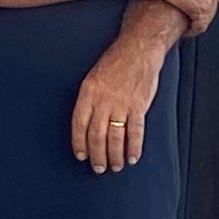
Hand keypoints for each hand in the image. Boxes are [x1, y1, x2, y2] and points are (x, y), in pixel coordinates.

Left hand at [72, 28, 173, 172]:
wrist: (138, 50)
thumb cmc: (115, 63)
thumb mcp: (93, 78)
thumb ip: (90, 101)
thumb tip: (87, 125)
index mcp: (88, 93)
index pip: (79, 124)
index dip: (79, 143)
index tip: (81, 156)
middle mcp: (103, 101)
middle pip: (97, 135)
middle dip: (97, 155)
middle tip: (99, 168)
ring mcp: (122, 104)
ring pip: (115, 137)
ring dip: (115, 155)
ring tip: (115, 166)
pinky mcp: (138, 106)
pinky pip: (135, 132)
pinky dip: (134, 147)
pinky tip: (133, 157)